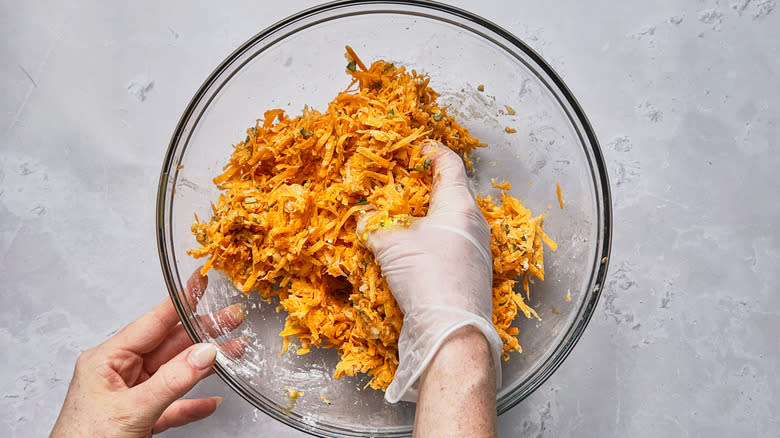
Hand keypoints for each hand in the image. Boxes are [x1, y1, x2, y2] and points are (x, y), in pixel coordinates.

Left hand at [50, 271, 245, 436]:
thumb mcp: (132, 409)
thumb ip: (172, 381)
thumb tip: (204, 353)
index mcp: (106, 360)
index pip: (152, 323)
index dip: (181, 302)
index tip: (201, 281)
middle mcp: (118, 372)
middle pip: (169, 345)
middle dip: (203, 332)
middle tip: (232, 317)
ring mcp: (129, 395)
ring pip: (175, 373)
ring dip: (205, 365)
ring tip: (235, 349)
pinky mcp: (139, 418)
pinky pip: (172, 404)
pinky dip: (192, 403)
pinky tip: (211, 400)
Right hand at [362, 142, 501, 402]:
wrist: (452, 331)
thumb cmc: (427, 278)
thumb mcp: (390, 245)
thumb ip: (374, 225)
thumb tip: (362, 218)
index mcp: (459, 206)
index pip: (450, 165)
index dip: (433, 152)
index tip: (420, 147)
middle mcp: (475, 224)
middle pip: (452, 194)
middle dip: (427, 187)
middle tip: (402, 184)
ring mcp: (477, 251)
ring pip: (451, 222)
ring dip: (428, 217)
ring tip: (402, 219)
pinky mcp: (472, 274)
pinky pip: (451, 245)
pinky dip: (432, 241)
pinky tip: (413, 252)